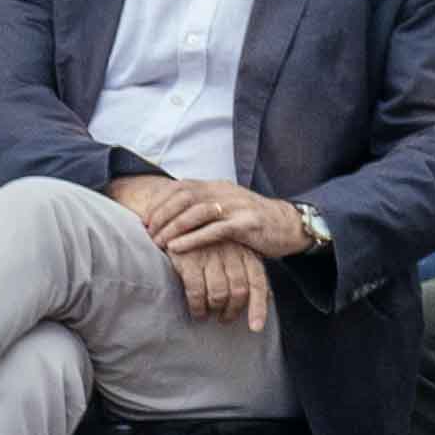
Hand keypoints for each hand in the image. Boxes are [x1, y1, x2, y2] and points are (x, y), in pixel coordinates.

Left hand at [122, 173, 302, 259]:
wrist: (289, 225)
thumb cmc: (251, 220)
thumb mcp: (225, 207)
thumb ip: (202, 206)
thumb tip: (168, 216)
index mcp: (217, 186)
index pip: (180, 187)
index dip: (159, 203)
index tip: (145, 221)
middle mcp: (225, 191)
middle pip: (184, 197)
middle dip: (161, 216)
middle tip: (148, 234)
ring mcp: (237, 206)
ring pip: (196, 212)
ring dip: (172, 228)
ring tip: (158, 243)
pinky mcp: (248, 223)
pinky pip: (215, 230)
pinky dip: (192, 239)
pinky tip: (177, 248)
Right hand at [171, 234, 271, 330]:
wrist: (180, 219)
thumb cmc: (211, 242)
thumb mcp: (236, 251)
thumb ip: (250, 272)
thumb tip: (269, 298)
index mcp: (247, 252)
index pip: (258, 284)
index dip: (258, 308)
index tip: (255, 328)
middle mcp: (231, 254)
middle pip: (239, 291)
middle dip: (232, 311)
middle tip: (224, 319)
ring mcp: (210, 256)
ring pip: (219, 293)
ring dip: (214, 310)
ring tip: (208, 315)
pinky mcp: (188, 260)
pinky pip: (196, 291)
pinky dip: (197, 306)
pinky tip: (196, 311)